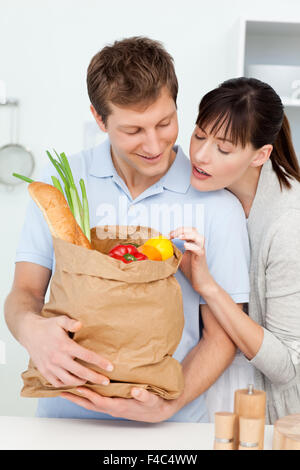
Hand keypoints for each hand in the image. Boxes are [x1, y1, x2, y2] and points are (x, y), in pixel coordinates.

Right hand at [23, 314, 113, 387]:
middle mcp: (58, 358)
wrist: (29, 332)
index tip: (110, 368)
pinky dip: (67, 385)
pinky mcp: (45, 372)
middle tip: (107, 382)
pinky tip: (74, 382)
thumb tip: (80, 325)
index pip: (87, 356)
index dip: (100, 362)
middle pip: (81, 372)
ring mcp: (51, 367)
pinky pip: (58, 383)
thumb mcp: (60, 320)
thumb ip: (71, 322)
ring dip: (82, 382)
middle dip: (96, 378)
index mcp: (65, 346)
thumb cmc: (48, 326)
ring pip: (70, 381)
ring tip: (90, 381)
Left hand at [60, 387, 177, 422]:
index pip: (100, 401)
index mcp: (120, 406)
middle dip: (76, 397)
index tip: (78, 387)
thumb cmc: (154, 404)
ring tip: (66, 389)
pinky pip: (96, 401)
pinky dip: (87, 396)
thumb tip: (136, 391)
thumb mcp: (152, 399)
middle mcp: (113, 408)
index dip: (89, 395)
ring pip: (91, 403)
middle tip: (62, 390)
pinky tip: (82, 390)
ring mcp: (112, 407)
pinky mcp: (113, 404)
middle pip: (90, 404)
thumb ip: (144, 395)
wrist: (158, 411)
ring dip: (78, 397)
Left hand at [169, 227, 214, 294]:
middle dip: (181, 230)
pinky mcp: (201, 258)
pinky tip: (185, 245)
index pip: (187, 230)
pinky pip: (199, 249)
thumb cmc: (191, 269)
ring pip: (199, 237)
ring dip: (188, 235)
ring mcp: (201, 250)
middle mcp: (198, 245)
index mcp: (193, 243)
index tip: (168, 235)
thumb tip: (162, 247)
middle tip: (171, 235)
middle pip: (193, 230)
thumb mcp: (180, 257)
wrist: (200, 281)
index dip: (177, 230)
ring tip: (179, 237)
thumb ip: (174, 251)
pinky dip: (192, 246)